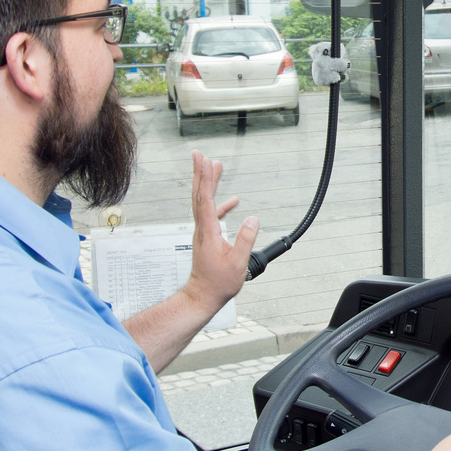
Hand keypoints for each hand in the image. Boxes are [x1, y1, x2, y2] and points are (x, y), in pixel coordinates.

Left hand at [181, 151, 258, 312]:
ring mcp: (202, 233)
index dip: (205, 178)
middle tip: (199, 155)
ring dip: (208, 184)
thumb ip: (245, 240)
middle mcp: (201, 229)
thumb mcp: (237, 263)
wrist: (203, 295)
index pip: (205, 199)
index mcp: (208, 232)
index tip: (205, 161)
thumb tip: (252, 219)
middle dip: (199, 173)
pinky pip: (211, 214)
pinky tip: (232, 201)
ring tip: (215, 168)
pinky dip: (219, 203)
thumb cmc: (217, 283)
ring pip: (203, 202)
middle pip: (199, 195)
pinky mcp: (207, 237)